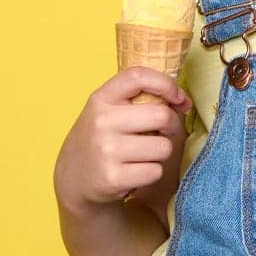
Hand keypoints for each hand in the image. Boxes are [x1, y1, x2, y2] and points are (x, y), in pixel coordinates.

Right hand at [54, 67, 190, 215]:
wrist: (71, 179)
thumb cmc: (101, 139)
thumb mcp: (108, 111)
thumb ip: (139, 99)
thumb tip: (184, 101)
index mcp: (102, 99)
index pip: (138, 76)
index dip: (166, 83)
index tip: (178, 97)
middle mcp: (102, 122)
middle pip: (162, 116)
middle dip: (171, 126)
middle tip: (161, 133)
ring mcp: (106, 150)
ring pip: (163, 147)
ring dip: (160, 153)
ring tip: (143, 154)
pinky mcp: (113, 178)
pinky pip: (155, 171)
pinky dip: (151, 173)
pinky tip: (135, 171)